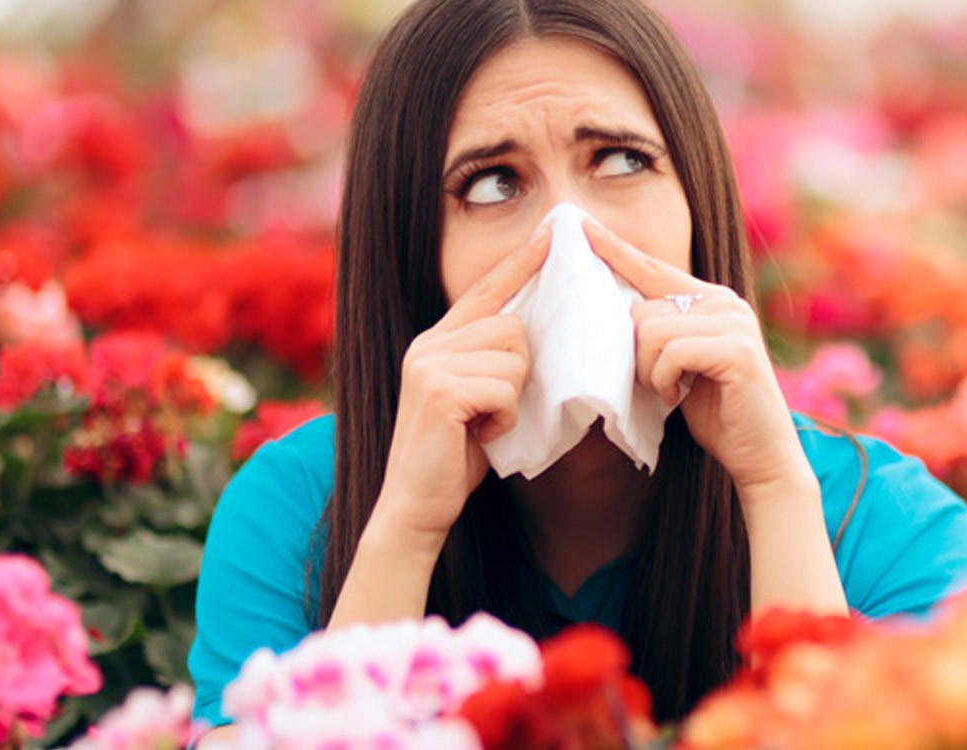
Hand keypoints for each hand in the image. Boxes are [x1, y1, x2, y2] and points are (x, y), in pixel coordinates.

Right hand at [372, 225, 549, 545]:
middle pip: (513, 327)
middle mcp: (429, 344)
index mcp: (436, 341)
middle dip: (519, 373)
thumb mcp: (474, 399)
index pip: (485, 290)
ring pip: (513, 358)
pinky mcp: (440, 390)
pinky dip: (504, 417)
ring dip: (511, 399)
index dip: (520, 262)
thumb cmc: (453, 457)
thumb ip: (490, 363)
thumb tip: (533, 336)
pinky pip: (505, 387)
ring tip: (483, 423)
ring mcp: (430, 364)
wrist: (415, 505)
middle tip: (493, 410)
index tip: (551, 234)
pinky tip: (479, 434)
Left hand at [585, 222, 809, 493]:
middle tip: (661, 383)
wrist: (762, 455)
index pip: (654, 269)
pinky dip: (665, 381)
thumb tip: (616, 312)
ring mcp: (734, 323)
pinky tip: (680, 396)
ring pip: (651, 330)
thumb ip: (661, 333)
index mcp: (712, 300)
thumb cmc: (718, 413)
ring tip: (672, 390)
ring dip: (650, 371)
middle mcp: (725, 302)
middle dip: (638, 355)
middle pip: (643, 309)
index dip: (617, 250)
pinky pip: (671, 353)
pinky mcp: (736, 349)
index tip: (583, 228)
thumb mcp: (682, 364)